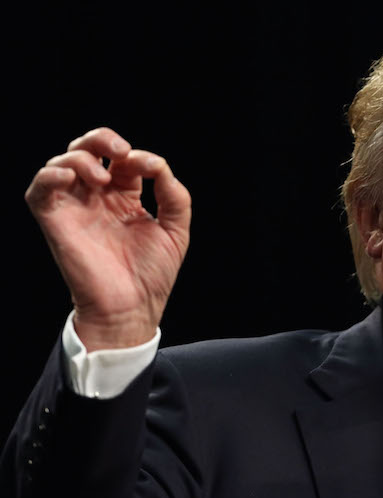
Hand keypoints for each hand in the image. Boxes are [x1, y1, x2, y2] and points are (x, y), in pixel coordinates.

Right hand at [25, 128, 191, 350]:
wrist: (132, 307)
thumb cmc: (153, 275)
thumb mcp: (175, 230)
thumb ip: (174, 195)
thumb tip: (156, 165)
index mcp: (125, 199)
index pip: (123, 161)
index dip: (137, 155)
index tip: (153, 169)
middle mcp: (97, 199)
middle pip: (87, 150)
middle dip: (101, 138)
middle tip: (120, 150)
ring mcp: (75, 208)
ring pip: (62, 162)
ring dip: (81, 157)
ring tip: (102, 179)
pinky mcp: (56, 221)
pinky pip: (39, 189)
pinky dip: (51, 175)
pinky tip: (71, 178)